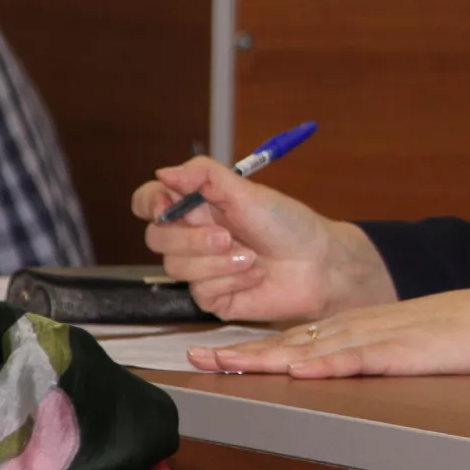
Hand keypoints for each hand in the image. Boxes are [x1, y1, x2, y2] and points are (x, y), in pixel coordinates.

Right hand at [134, 157, 394, 321]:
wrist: (320, 263)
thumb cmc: (287, 224)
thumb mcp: (248, 192)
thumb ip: (205, 176)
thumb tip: (163, 171)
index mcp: (197, 207)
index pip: (148, 202)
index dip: (150, 202)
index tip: (168, 205)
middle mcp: (191, 238)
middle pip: (155, 238)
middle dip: (192, 238)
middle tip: (227, 237)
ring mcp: (199, 270)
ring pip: (176, 267)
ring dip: (219, 261)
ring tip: (253, 256)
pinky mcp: (212, 298)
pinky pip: (200, 291)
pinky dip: (232, 280)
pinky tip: (256, 275)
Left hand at [189, 286, 469, 376]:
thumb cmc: (457, 334)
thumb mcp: (402, 342)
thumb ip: (367, 353)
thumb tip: (331, 369)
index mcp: (357, 327)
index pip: (294, 338)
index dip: (251, 349)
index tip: (213, 356)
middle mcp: (358, 328)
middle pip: (290, 341)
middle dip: (242, 352)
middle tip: (196, 361)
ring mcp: (377, 338)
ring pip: (312, 348)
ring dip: (267, 357)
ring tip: (228, 364)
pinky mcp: (401, 352)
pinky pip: (357, 358)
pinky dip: (326, 364)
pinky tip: (300, 369)